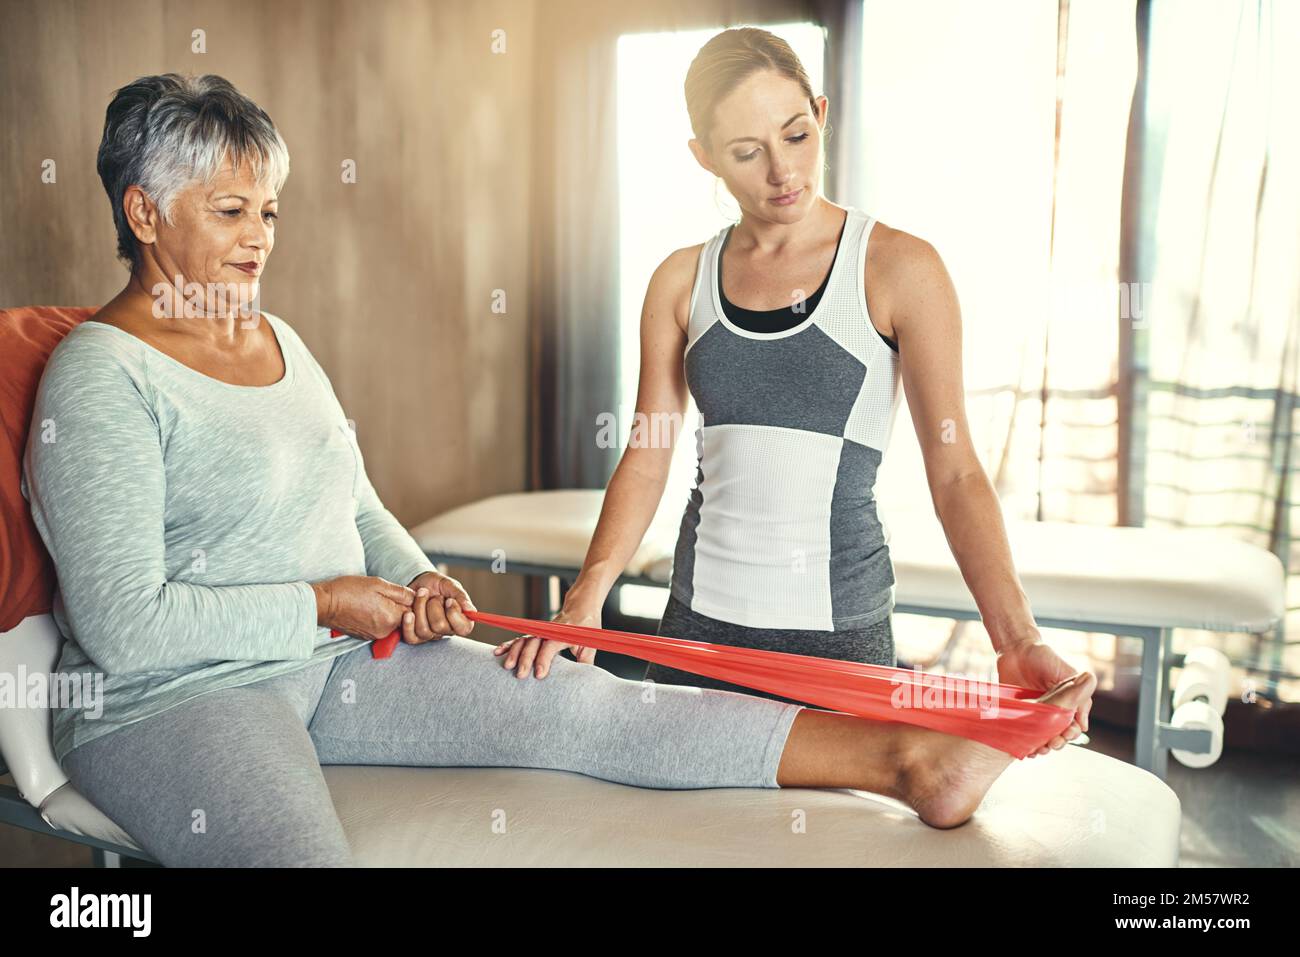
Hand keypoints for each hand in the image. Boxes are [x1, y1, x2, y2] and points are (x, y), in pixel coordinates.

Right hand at [313, 576, 414, 641]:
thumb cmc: (350, 590)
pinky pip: (380, 626)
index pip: (413, 610)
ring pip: (391, 621)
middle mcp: (386, 630)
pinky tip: (366, 607)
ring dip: (387, 611)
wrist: (324, 604)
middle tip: (384, 593)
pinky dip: (377, 617)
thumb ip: (401, 592)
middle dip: (398, 605)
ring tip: (373, 599)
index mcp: (392, 618)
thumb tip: (417, 596)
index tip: (397, 590)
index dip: (408, 598)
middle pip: (403, 617)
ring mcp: (375, 635)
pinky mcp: (366, 636)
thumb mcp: (378, 584)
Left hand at [402, 571, 476, 644]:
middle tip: (434, 596)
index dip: (455, 614)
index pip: (464, 628)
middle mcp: (446, 630)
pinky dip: (408, 624)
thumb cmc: (437, 585)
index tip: (449, 600)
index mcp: (460, 620)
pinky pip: (411, 637)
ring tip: (421, 596)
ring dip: (420, 608)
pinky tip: (408, 613)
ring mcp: (430, 634)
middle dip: (434, 606)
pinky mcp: (415, 636)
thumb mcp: (450, 585)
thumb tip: (470, 610)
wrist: (418, 582)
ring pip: (424, 630)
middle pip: (440, 627)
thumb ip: (461, 596)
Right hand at [492, 604, 599, 678]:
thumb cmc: (588, 626)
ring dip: (514, 652)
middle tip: (520, 675)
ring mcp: (541, 630)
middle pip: (534, 643)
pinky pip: (520, 638)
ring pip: (525, 639)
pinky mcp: (536, 632)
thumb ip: (586, 661)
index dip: (544, 659)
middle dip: (525, 658)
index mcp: (565, 632)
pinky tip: (498, 652)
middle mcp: (550, 630)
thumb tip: (581, 679)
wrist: (582, 606)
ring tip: (506, 666)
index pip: (551, 645)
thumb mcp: (591, 643)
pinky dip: (509, 644)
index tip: (539, 674)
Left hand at [997, 636, 1092, 756]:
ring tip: (1039, 749)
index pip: (1072, 726)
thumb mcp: (1066, 674)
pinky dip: (1024, 743)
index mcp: (1065, 704)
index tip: (1067, 734)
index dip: (1071, 733)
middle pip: (1057, 736)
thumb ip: (1079, 696)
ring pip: (1040, 738)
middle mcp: (1051, 711)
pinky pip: (1022, 733)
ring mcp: (1034, 714)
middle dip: (1057, 743)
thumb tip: (1084, 726)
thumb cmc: (1044, 658)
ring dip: (1042, 747)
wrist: (1016, 648)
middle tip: (1052, 743)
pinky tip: (1025, 749)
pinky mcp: (1017, 713)